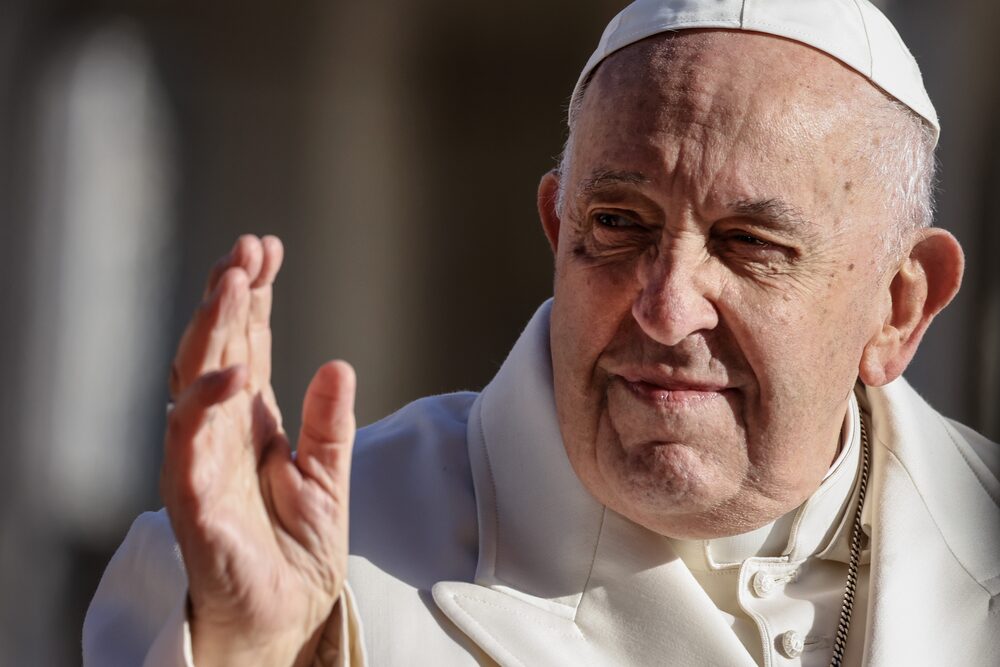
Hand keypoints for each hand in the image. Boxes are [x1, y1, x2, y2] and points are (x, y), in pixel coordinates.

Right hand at [161, 235, 354, 665]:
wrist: (283, 618)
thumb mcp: (329, 479)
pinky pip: (190, 445)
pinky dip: (205, 405)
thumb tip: (338, 365)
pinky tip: (233, 371)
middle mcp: (222, 434)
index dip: (254, 298)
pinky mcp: (195, 501)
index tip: (268, 250)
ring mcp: (203, 462)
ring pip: (194, 381)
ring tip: (233, 280)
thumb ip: (331, 426)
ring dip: (212, 329)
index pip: (247, 345)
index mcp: (252, 424)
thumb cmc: (296, 553)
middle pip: (217, 349)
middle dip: (230, 296)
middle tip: (248, 248)